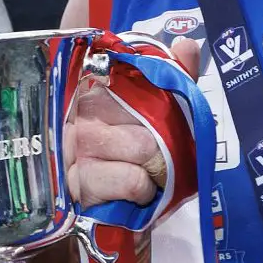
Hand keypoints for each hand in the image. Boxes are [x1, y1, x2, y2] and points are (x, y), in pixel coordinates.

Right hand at [64, 38, 199, 209]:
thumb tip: (187, 44)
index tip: (161, 122)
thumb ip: (174, 80)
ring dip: (154, 171)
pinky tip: (132, 196)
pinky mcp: (78, 182)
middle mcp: (81, 114)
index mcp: (97, 91)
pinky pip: (134, 180)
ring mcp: (75, 147)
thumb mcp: (157, 119)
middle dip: (161, 147)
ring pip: (143, 149)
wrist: (109, 218)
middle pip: (148, 123)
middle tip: (152, 161)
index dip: (160, 107)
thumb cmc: (132, 163)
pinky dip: (144, 192)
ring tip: (142, 178)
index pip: (138, 81)